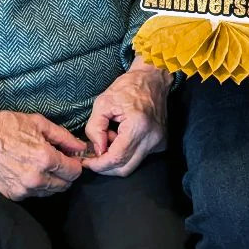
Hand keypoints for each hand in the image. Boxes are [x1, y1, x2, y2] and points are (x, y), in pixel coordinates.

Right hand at [0, 110, 87, 199]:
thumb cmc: (6, 125)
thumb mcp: (38, 123)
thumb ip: (64, 137)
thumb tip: (81, 148)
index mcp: (45, 159)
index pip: (74, 172)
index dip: (75, 163)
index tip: (70, 157)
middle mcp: (36, 178)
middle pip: (65, 185)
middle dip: (65, 173)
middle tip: (58, 161)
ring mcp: (23, 189)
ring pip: (50, 192)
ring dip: (52, 181)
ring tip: (42, 165)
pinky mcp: (12, 194)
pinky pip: (33, 194)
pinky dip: (36, 185)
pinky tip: (28, 171)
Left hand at [83, 59, 169, 175]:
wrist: (153, 80)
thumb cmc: (128, 87)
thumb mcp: (103, 103)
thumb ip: (94, 128)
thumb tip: (97, 150)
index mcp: (138, 126)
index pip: (116, 158)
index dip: (98, 165)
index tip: (86, 162)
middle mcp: (152, 138)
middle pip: (125, 168)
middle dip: (105, 167)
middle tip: (93, 157)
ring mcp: (159, 142)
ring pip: (132, 165)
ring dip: (116, 159)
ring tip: (109, 140)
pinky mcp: (161, 144)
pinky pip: (140, 158)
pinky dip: (126, 154)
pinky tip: (121, 138)